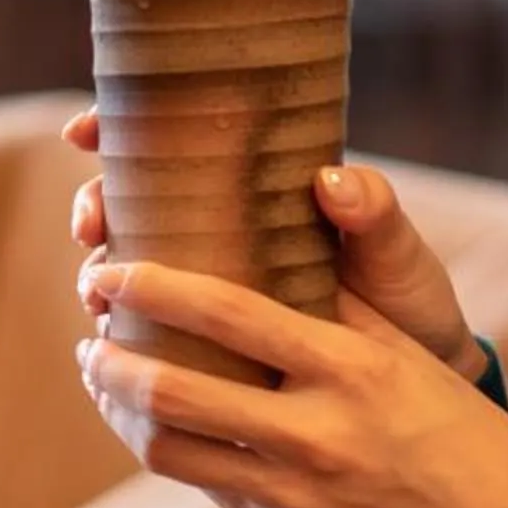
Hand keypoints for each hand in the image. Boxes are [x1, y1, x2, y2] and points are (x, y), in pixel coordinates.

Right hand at [62, 107, 489, 384]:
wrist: (422, 378)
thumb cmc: (407, 298)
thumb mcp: (397, 253)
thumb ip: (374, 214)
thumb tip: (332, 180)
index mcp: (256, 190)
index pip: (171, 143)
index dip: (115, 129)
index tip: (85, 133)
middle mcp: (220, 231)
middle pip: (129, 202)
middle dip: (93, 207)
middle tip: (92, 229)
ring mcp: (209, 287)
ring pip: (128, 268)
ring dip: (98, 277)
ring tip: (98, 300)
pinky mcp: (208, 346)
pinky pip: (149, 333)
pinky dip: (123, 337)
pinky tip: (115, 352)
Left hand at [73, 264, 507, 507]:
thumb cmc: (460, 435)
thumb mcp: (410, 355)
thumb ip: (339, 307)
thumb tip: (274, 247)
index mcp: (347, 370)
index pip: (227, 314)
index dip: (153, 285)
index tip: (109, 268)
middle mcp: (312, 433)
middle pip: (173, 391)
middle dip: (111, 357)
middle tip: (90, 330)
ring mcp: (291, 494)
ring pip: (168, 449)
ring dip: (119, 409)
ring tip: (103, 375)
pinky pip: (205, 485)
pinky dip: (169, 447)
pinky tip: (156, 424)